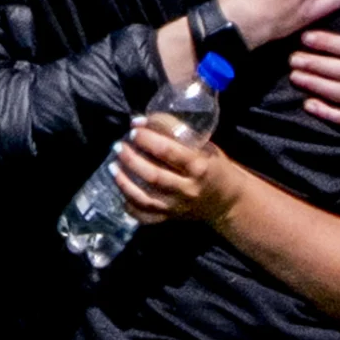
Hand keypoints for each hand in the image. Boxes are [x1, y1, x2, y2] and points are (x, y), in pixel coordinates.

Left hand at [110, 113, 238, 228]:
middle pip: (153, 176)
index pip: (168, 152)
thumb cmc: (213, 165)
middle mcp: (188, 189)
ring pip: (144, 198)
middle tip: (118, 146)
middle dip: (131, 159)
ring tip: (112, 166)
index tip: (134, 130)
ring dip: (124, 182)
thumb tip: (140, 121)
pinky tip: (122, 192)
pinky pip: (145, 216)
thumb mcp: (203, 146)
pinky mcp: (171, 218)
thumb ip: (175, 134)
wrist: (227, 200)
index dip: (147, 140)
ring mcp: (178, 206)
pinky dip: (130, 206)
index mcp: (199, 166)